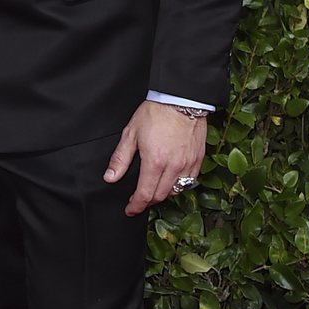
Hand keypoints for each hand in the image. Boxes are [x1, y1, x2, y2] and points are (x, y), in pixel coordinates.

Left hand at [103, 100, 205, 216]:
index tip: (130, 209)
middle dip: (148, 201)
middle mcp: (173, 166)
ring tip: (153, 188)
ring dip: (163, 193)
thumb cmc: (155, 113)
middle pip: (160, 196)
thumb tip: (110, 177)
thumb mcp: (131, 133)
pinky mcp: (197, 160)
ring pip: (175, 191)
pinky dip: (178, 185)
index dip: (136, 205)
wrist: (180, 99)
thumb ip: (120, 158)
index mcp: (154, 161)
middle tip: (139, 199)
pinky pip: (189, 181)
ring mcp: (187, 164)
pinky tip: (170, 179)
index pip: (145, 194)